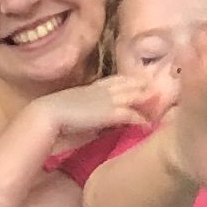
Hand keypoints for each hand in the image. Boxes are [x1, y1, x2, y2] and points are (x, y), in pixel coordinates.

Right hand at [48, 66, 171, 146]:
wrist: (47, 116)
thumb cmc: (55, 119)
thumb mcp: (76, 114)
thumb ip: (90, 116)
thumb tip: (103, 126)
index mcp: (91, 88)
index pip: (114, 80)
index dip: (128, 80)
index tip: (138, 81)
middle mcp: (101, 91)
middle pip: (127, 84)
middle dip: (142, 85)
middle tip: (157, 88)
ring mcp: (106, 100)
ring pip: (133, 96)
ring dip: (146, 99)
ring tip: (159, 103)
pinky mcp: (109, 113)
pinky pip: (130, 114)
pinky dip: (140, 119)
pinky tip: (148, 124)